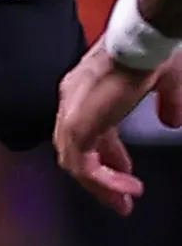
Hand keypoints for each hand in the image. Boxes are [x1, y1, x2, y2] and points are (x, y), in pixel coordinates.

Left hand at [55, 42, 181, 214]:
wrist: (142, 43)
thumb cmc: (150, 53)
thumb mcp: (162, 84)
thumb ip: (167, 104)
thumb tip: (172, 121)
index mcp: (86, 89)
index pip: (87, 131)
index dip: (106, 156)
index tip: (124, 172)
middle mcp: (73, 100)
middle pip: (76, 149)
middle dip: (101, 177)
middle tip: (120, 198)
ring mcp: (72, 112)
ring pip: (74, 161)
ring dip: (100, 186)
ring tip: (123, 201)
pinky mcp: (78, 125)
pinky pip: (82, 165)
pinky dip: (102, 182)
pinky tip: (125, 189)